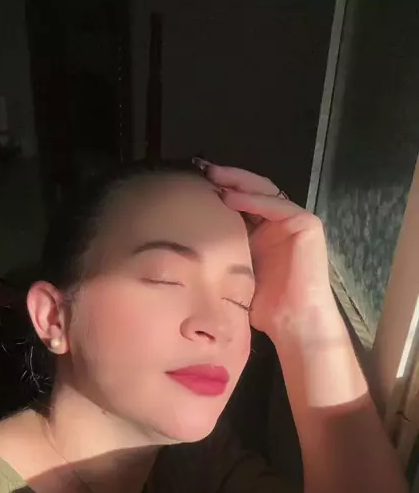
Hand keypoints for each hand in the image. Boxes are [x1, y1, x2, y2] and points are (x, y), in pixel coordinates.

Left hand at [204, 164, 337, 341]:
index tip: (193, 183)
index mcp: (261, 232)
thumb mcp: (234, 273)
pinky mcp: (306, 225)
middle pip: (252, 190)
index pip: (241, 201)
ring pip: (264, 191)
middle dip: (227, 178)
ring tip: (214, 176)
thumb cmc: (264, 308)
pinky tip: (231, 197)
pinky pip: (277, 205)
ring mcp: (294, 221)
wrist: (293, 323)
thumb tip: (185, 244)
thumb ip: (222, 252)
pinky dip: (255, 199)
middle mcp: (278, 223)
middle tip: (202, 170)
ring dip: (238, 181)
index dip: (220, 189)